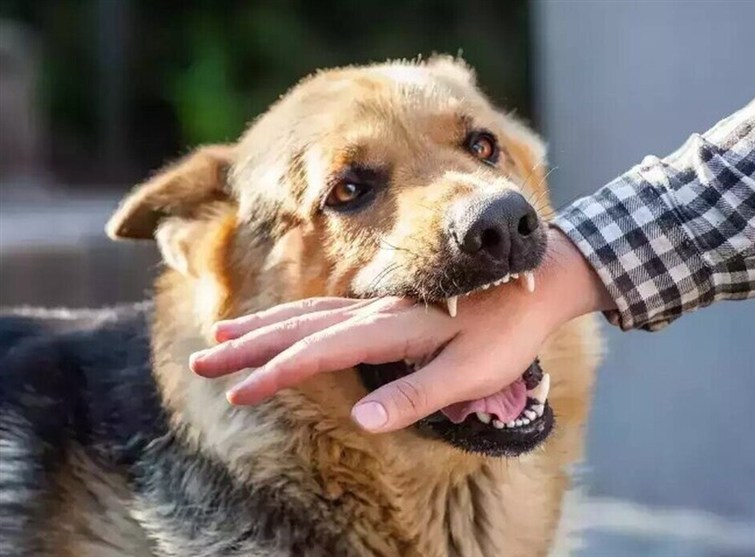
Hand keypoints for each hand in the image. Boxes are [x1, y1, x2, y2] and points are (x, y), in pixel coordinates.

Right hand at [189, 230, 612, 431]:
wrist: (536, 281)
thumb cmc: (507, 333)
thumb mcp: (471, 372)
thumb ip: (417, 394)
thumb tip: (362, 419)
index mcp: (392, 329)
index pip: (320, 353)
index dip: (276, 373)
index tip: (238, 392)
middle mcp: (376, 312)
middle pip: (298, 327)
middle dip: (248, 346)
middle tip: (203, 358)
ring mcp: (378, 306)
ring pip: (307, 313)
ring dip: (262, 326)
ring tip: (223, 334)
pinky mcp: (386, 307)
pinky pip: (326, 310)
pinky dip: (293, 318)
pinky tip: (282, 325)